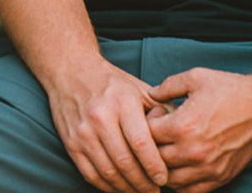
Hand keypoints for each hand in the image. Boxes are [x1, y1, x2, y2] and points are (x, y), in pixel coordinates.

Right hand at [46, 59, 169, 192]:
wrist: (70, 70)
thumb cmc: (111, 83)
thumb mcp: (138, 88)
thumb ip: (161, 111)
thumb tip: (182, 136)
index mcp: (121, 102)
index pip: (141, 143)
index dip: (154, 166)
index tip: (164, 179)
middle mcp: (100, 116)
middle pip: (125, 162)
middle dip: (143, 183)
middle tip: (155, 191)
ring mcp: (83, 131)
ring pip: (108, 172)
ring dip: (127, 189)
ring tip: (140, 192)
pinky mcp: (70, 142)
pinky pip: (90, 174)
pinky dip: (107, 187)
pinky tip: (120, 187)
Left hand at [146, 68, 251, 192]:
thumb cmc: (231, 90)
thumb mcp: (195, 77)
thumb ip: (167, 86)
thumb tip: (150, 96)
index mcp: (183, 126)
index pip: (146, 136)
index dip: (144, 124)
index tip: (156, 116)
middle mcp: (194, 151)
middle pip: (155, 159)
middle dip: (151, 146)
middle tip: (160, 133)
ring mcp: (208, 168)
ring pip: (170, 180)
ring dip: (164, 167)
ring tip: (170, 149)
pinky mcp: (221, 177)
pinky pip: (191, 191)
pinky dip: (181, 183)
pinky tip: (182, 166)